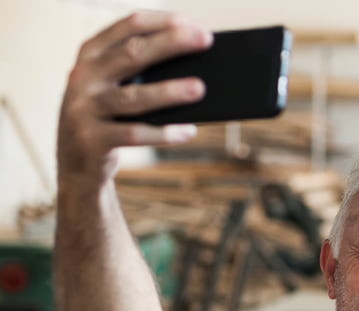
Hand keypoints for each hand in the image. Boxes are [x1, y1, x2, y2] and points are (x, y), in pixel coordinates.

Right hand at [58, 12, 211, 186]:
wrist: (75, 162)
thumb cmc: (106, 115)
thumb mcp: (112, 85)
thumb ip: (139, 70)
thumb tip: (193, 61)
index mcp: (91, 54)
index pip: (128, 26)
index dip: (163, 22)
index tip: (194, 24)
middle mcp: (84, 76)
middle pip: (133, 54)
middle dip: (172, 44)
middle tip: (206, 40)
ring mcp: (84, 108)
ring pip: (133, 97)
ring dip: (169, 92)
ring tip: (200, 88)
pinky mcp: (92, 139)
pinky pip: (134, 134)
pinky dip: (164, 133)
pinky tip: (188, 131)